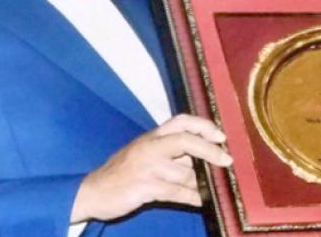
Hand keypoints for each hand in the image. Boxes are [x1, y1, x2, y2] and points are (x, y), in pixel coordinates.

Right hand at [70, 114, 232, 222]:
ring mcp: (146, 167)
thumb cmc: (123, 172)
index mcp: (152, 136)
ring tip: (217, 186)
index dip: (203, 125)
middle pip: (185, 141)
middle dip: (210, 151)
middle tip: (227, 160)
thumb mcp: (145, 154)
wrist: (92, 192)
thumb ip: (172, 153)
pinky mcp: (144, 187)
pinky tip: (203, 200)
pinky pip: (177, 193)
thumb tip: (206, 158)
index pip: (181, 121)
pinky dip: (193, 197)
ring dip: (203, 181)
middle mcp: (150, 147)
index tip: (220, 135)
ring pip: (184, 172)